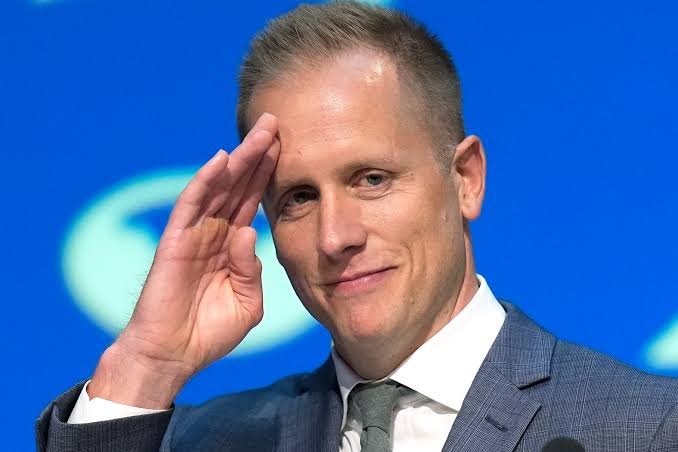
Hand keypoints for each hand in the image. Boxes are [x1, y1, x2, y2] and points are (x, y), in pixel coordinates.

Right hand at [88, 113, 279, 407]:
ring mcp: (194, 234)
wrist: (174, 356)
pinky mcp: (175, 242)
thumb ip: (252, 269)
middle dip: (258, 154)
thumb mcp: (248, 303)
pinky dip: (205, 182)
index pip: (252, 200)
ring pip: (219, 187)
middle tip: (276, 121)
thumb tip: (251, 234)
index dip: (269, 173)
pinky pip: (191, 206)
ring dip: (239, 158)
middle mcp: (214, 232)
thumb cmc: (210, 333)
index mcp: (232, 244)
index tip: (289, 146)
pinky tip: (222, 160)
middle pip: (239, 185)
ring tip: (260, 131)